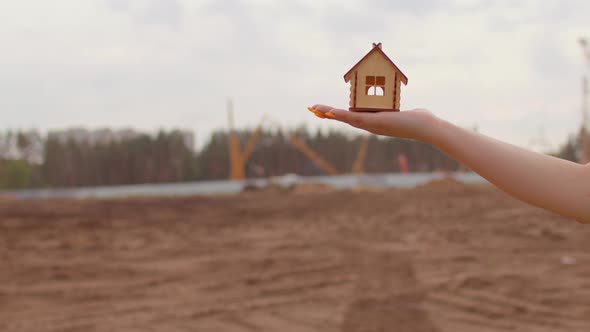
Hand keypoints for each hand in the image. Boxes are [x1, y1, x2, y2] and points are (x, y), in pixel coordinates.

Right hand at [308, 105, 437, 142]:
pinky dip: (341, 115)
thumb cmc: (419, 119)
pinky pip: (355, 117)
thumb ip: (400, 111)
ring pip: (345, 118)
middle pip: (344, 118)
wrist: (426, 127)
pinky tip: (331, 112)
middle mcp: (370, 126)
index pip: (351, 117)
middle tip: (312, 108)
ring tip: (315, 108)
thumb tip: (405, 111)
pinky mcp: (375, 122)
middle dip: (327, 113)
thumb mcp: (404, 112)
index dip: (337, 114)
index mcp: (374, 122)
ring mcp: (372, 125)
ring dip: (329, 113)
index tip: (325, 110)